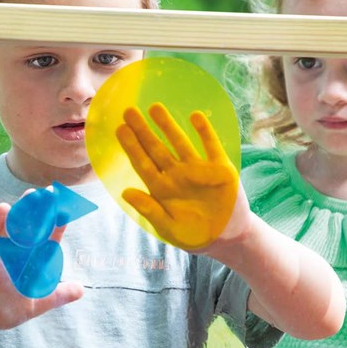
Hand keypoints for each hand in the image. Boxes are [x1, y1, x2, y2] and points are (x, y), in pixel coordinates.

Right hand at [0, 203, 82, 332]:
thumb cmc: (4, 311)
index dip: (56, 228)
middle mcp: (15, 255)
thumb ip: (56, 296)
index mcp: (30, 265)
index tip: (66, 212)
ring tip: (32, 195)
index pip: (46, 243)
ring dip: (21, 212)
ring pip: (11, 229)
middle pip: (31, 231)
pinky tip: (4, 209)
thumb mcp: (33, 305)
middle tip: (51, 195)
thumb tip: (82, 290)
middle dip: (41, 214)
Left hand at [116, 103, 238, 250]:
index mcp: (161, 188)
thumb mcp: (169, 227)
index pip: (142, 163)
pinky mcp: (220, 169)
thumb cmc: (194, 235)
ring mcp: (198, 170)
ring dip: (168, 126)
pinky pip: (211, 147)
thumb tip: (125, 193)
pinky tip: (195, 117)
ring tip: (155, 108)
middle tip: (129, 111)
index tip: (119, 129)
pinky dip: (205, 132)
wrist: (227, 239)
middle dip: (143, 130)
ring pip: (180, 143)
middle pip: (156, 149)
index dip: (131, 147)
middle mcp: (177, 175)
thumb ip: (149, 210)